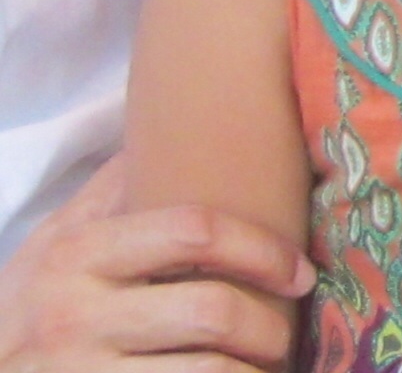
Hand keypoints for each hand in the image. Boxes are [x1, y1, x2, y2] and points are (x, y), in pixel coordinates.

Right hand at [0, 157, 312, 372]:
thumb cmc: (30, 306)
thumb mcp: (56, 241)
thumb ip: (117, 192)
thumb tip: (184, 125)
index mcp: (79, 254)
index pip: (195, 231)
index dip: (263, 248)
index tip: (299, 268)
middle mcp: (77, 315)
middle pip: (211, 311)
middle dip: (270, 325)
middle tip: (290, 330)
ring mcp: (83, 372)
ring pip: (209, 371)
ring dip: (256, 370)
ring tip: (270, 364)